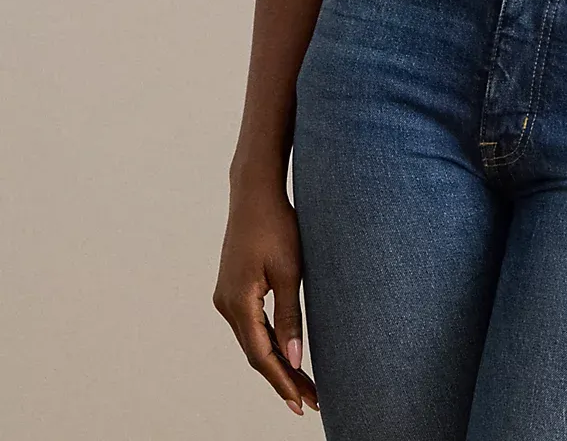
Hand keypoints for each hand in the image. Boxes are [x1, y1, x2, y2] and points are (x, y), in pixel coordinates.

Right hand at [213, 179, 319, 416]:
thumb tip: (295, 359)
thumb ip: (290, 318)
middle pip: (256, 354)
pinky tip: (285, 353)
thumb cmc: (277, 225)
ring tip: (303, 384)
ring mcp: (226, 297)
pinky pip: (250, 325)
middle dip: (283, 378)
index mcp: (239, 303)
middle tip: (310, 401)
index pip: (262, 356)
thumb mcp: (289, 272)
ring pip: (252, 341)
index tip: (303, 404)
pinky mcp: (232, 288)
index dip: (283, 382)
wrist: (254, 193)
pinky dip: (268, 342)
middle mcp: (226, 305)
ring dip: (276, 362)